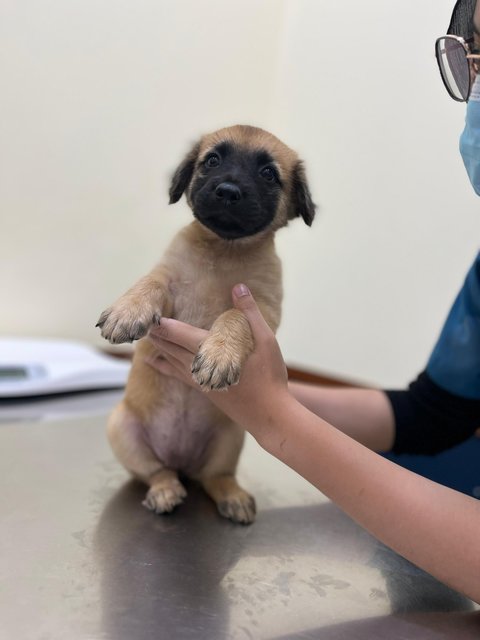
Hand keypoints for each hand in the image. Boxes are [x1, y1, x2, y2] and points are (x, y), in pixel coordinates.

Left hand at [147, 284, 290, 440]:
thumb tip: (238, 286)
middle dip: (155, 334)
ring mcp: (200, 380)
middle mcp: (198, 367)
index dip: (161, 324)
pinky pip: (177, 374)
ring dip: (158, 348)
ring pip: (171, 361)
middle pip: (169, 347)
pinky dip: (164, 366)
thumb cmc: (269, 376)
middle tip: (137, 323)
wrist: (269, 415)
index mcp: (210, 351)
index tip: (146, 313)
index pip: (178, 333)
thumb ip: (249, 312)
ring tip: (143, 337)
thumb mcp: (265, 339)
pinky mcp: (204, 390)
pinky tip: (155, 363)